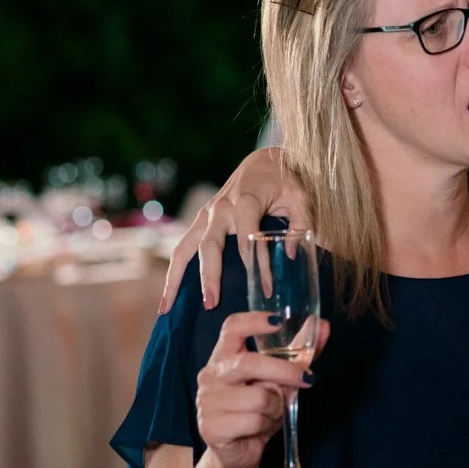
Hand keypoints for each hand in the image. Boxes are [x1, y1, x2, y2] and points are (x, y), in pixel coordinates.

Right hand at [159, 148, 313, 313]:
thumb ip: (301, 224)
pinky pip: (181, 247)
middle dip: (208, 276)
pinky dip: (172, 271)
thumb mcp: (301, 198)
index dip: (259, 266)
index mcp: (245, 202)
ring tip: (167, 307)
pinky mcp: (201, 220)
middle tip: (211, 303)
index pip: (249, 241)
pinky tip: (168, 295)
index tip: (267, 289)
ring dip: (174, 278)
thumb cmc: (284, 181)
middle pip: (209, 246)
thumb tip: (291, 255)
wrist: (263, 160)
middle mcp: (220, 209)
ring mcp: (206, 215)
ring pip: (183, 248)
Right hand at [195, 312, 329, 467]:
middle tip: (307, 380)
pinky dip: (266, 425)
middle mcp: (211, 375)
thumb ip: (299, 354)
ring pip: (258, 396)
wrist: (238, 453)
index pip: (232, 328)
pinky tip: (260, 427)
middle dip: (284, 371)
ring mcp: (207, 401)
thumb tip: (323, 326)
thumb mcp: (279, 381)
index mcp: (224, 357)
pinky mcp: (210, 427)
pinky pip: (253, 420)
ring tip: (273, 412)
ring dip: (276, 406)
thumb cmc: (257, 411)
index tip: (279, 321)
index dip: (254, 321)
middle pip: (249, 362)